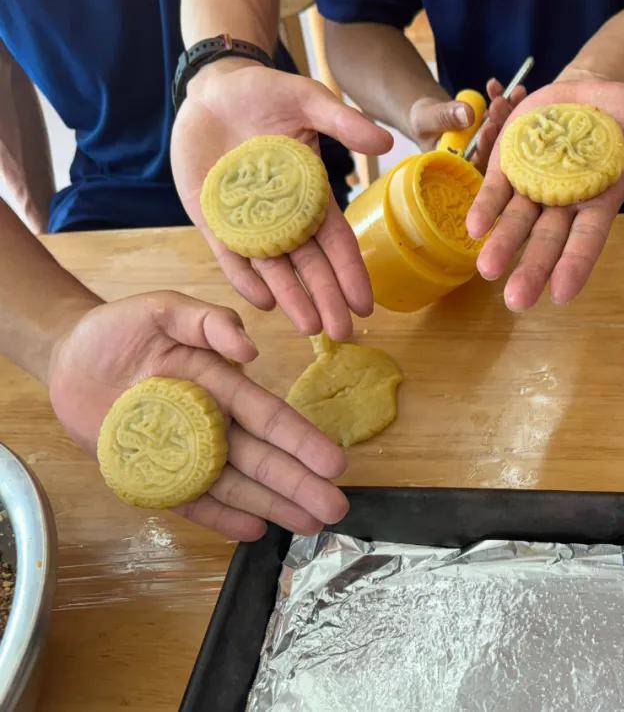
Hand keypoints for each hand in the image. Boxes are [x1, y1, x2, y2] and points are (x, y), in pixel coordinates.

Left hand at [48, 291, 349, 540]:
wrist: (69, 356)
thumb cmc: (121, 328)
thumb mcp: (166, 309)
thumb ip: (209, 323)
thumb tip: (248, 351)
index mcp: (222, 384)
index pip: (268, 416)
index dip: (301, 440)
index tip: (334, 463)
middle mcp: (212, 423)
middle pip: (262, 458)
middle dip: (299, 484)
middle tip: (336, 509)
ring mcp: (185, 452)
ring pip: (236, 484)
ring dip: (273, 505)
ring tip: (310, 525)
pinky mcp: (153, 474)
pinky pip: (191, 500)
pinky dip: (221, 517)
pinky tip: (254, 531)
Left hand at [171, 60, 392, 338]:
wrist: (212, 87)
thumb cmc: (266, 92)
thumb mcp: (309, 100)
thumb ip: (344, 122)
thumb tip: (387, 141)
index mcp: (311, 195)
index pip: (336, 241)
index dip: (351, 272)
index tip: (366, 304)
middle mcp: (283, 216)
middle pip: (309, 265)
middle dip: (327, 299)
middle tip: (341, 332)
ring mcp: (247, 220)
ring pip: (274, 268)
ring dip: (292, 298)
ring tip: (310, 328)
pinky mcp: (212, 219)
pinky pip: (230, 255)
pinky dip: (245, 277)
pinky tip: (262, 302)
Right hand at [407, 78, 525, 167]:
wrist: (429, 114)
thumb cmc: (422, 122)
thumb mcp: (425, 119)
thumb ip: (444, 118)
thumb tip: (468, 115)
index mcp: (459, 166)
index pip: (476, 162)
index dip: (485, 147)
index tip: (488, 127)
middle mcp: (479, 159)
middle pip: (496, 147)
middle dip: (501, 124)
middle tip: (500, 103)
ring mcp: (490, 144)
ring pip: (505, 131)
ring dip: (508, 110)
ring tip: (511, 91)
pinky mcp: (497, 130)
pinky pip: (504, 117)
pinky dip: (504, 100)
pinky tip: (497, 86)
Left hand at [466, 77, 623, 310]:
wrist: (595, 89)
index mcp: (599, 204)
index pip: (586, 241)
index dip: (574, 266)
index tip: (562, 295)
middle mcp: (563, 203)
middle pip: (547, 240)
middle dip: (532, 268)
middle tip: (517, 300)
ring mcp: (534, 184)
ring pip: (516, 220)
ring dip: (502, 244)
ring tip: (487, 270)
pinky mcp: (511, 162)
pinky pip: (495, 188)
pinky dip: (485, 207)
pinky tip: (474, 227)